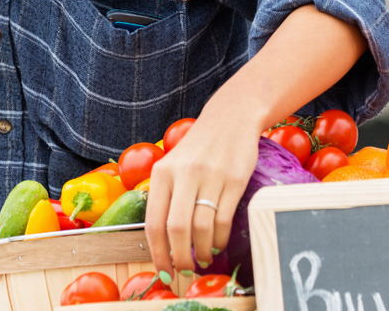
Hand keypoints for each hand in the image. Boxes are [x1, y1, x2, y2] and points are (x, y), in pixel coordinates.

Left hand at [144, 96, 261, 272]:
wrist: (231, 118)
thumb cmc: (199, 148)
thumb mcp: (173, 165)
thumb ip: (165, 196)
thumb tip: (162, 242)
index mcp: (162, 173)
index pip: (154, 223)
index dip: (157, 253)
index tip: (163, 271)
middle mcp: (184, 174)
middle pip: (177, 229)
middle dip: (180, 258)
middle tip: (185, 271)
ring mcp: (211, 176)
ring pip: (202, 227)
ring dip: (202, 251)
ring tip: (203, 259)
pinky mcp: (235, 179)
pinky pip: (224, 218)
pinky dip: (220, 238)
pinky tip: (218, 243)